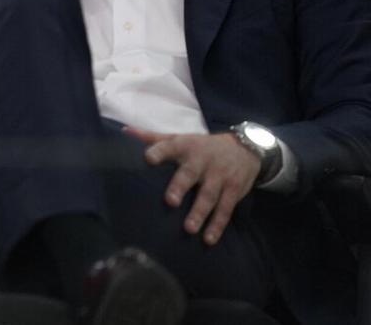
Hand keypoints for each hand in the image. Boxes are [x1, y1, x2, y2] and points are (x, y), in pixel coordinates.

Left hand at [125, 127, 260, 245]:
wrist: (245, 148)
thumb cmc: (202, 146)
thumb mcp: (180, 138)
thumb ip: (153, 138)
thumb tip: (125, 131)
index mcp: (186, 146)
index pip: (170, 146)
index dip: (159, 151)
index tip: (148, 158)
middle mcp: (203, 160)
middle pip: (190, 173)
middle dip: (180, 186)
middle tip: (170, 201)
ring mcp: (220, 176)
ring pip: (209, 195)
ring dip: (199, 212)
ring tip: (188, 229)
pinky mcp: (233, 190)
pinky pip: (225, 209)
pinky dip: (217, 225)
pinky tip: (208, 239)